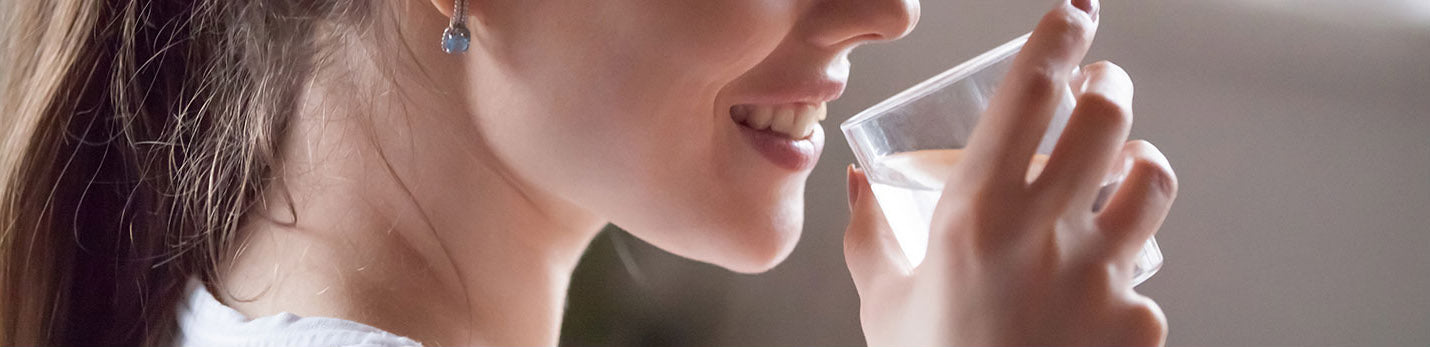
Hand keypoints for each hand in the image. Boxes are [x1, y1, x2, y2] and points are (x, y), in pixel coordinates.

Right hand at [843, 1, 1176, 345]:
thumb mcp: (882, 300)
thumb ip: (868, 233)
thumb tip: (860, 183)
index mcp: (973, 214)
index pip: (1031, 94)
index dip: (1059, 36)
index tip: (1074, 11)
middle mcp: (1043, 232)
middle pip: (1106, 114)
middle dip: (1110, 83)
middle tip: (1102, 84)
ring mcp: (1099, 276)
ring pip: (1151, 177)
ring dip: (1138, 160)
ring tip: (1123, 168)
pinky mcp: (1138, 321)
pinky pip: (1146, 273)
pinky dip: (1126, 272)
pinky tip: (1099, 294)